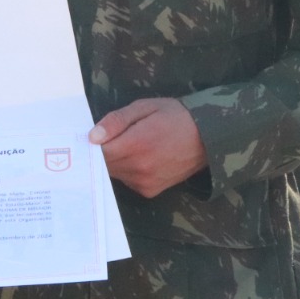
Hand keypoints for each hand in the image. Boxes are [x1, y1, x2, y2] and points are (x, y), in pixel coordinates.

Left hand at [90, 97, 207, 198]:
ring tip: (130, 145)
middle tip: (110, 138)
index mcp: (136, 144)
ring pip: (115, 174)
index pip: (100, 152)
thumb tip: (93, 137)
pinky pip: (127, 181)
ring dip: (115, 162)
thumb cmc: (174, 116)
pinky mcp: (150, 191)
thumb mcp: (144, 107)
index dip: (92, 145)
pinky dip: (127, 170)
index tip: (92, 136)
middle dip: (103, 153)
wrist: (207, 138)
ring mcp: (145, 182)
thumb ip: (116, 121)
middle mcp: (139, 168)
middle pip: (104, 165)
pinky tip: (140, 158)